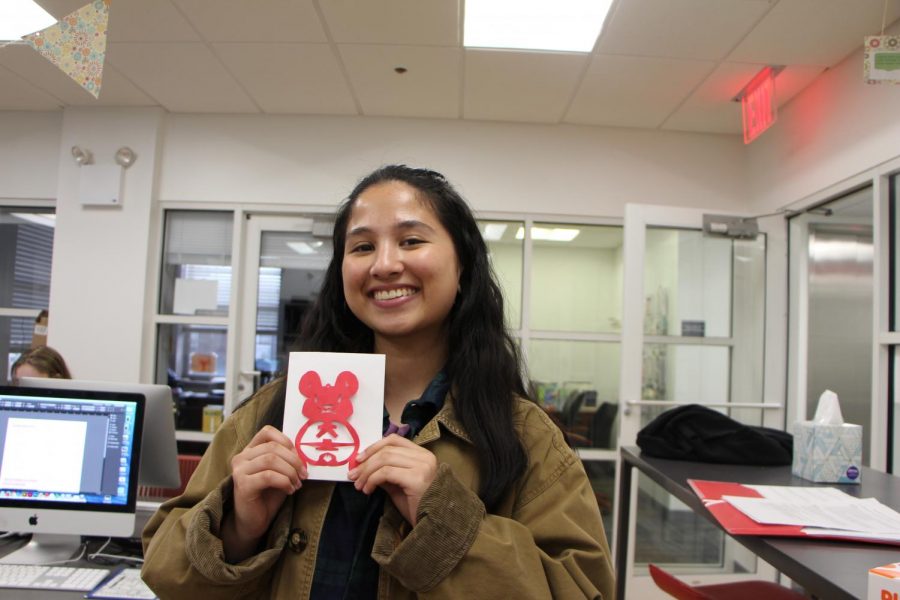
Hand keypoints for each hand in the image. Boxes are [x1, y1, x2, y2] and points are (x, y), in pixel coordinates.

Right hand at [222, 425, 306, 561]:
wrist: (253, 522)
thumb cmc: (268, 496)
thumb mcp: (280, 473)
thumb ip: (286, 460)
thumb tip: (302, 451)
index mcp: (250, 451)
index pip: (267, 432)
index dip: (286, 441)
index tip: (298, 456)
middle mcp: (241, 457)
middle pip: (272, 447)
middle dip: (293, 460)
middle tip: (304, 474)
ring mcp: (239, 471)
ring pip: (271, 460)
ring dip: (290, 472)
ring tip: (296, 484)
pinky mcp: (242, 485)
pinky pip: (268, 476)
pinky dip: (284, 482)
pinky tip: (289, 490)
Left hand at [347, 434, 436, 525]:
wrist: (432, 525)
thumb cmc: (416, 506)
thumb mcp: (397, 485)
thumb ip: (385, 471)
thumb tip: (363, 465)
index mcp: (422, 454)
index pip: (394, 440)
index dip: (374, 447)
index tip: (359, 459)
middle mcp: (424, 457)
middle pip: (387, 450)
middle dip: (366, 463)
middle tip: (352, 475)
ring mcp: (422, 466)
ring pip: (385, 460)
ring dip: (366, 472)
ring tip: (359, 485)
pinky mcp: (416, 478)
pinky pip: (386, 473)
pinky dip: (372, 480)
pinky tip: (368, 490)